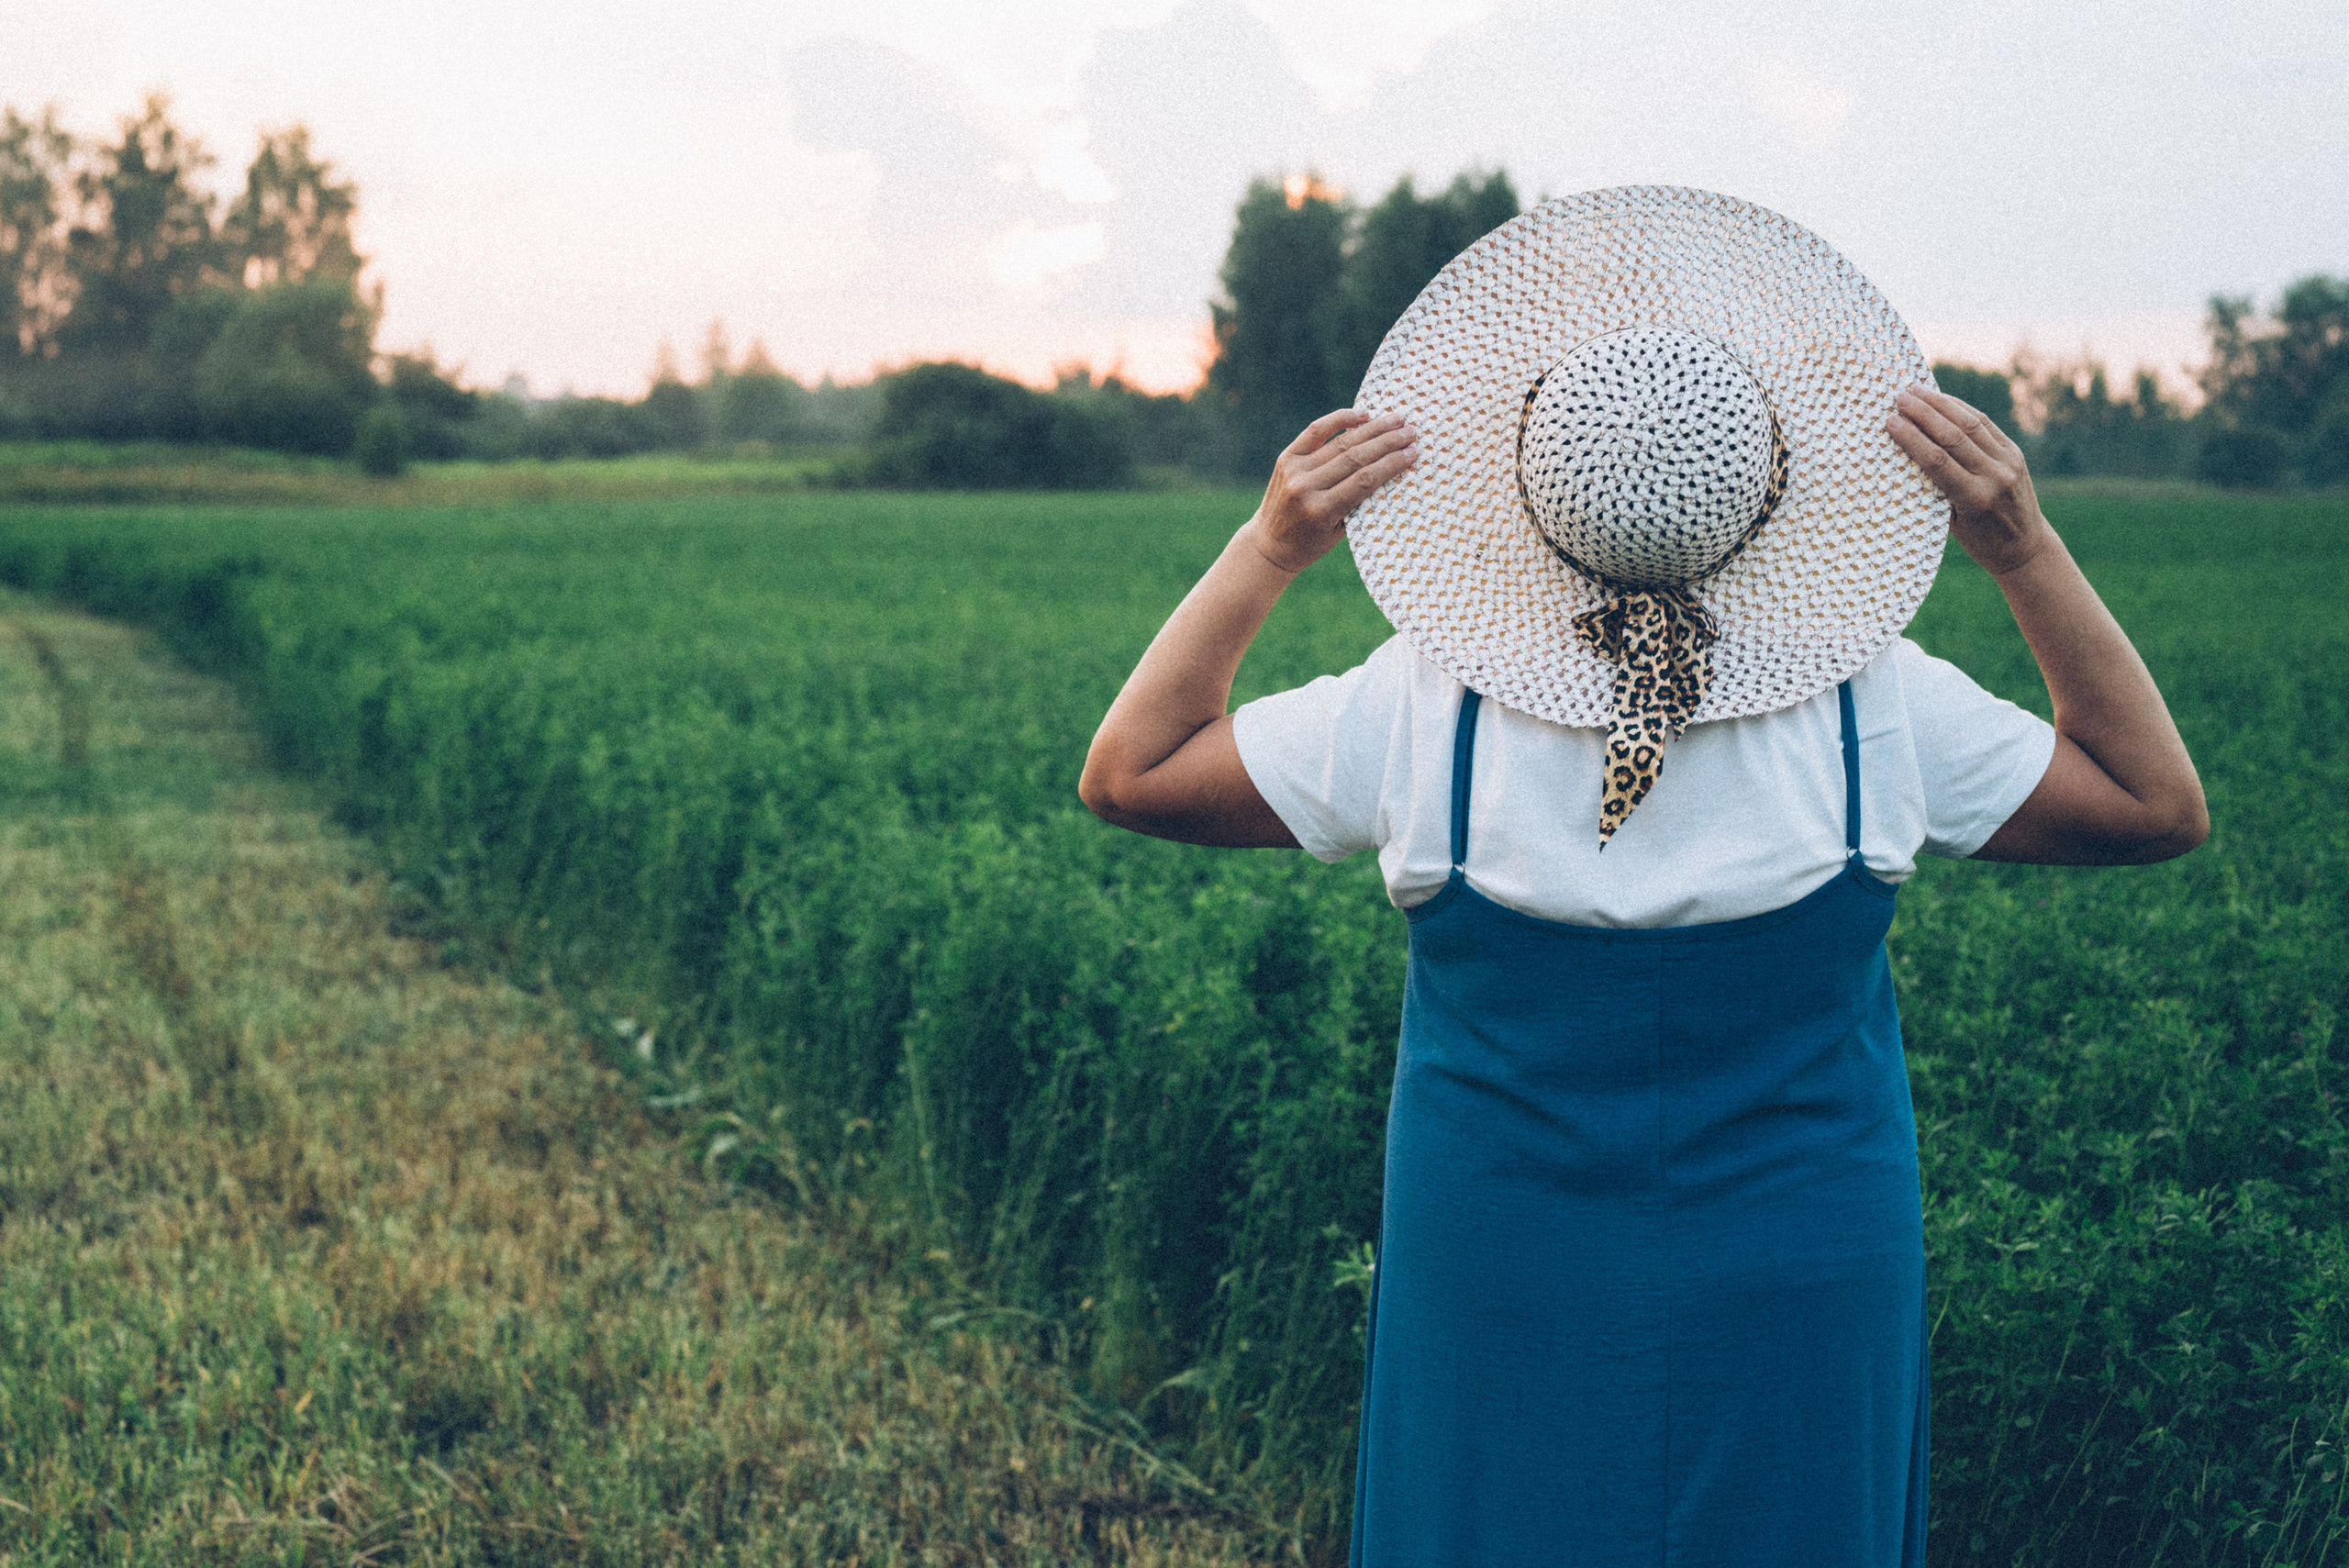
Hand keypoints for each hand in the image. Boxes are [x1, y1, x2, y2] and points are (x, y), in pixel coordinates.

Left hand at [1244, 409, 1419, 574]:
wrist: (1269, 543)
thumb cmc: (1312, 542)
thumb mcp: (1340, 530)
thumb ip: (1360, 502)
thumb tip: (1391, 467)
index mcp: (1321, 510)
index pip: (1364, 481)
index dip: (1391, 464)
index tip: (1413, 453)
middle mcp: (1306, 487)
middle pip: (1355, 458)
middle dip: (1387, 443)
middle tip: (1411, 431)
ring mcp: (1295, 470)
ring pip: (1340, 443)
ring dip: (1372, 429)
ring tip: (1396, 419)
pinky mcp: (1286, 458)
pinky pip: (1315, 431)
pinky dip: (1339, 419)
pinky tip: (1362, 414)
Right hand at [1886, 386, 2052, 577]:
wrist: (2025, 547)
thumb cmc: (1980, 541)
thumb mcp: (1951, 522)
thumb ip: (1936, 489)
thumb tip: (1909, 455)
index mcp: (1974, 499)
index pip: (1937, 461)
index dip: (1912, 438)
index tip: (1891, 421)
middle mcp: (1994, 476)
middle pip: (1953, 436)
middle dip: (1924, 414)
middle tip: (1900, 398)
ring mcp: (2008, 462)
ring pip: (1970, 424)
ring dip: (1941, 404)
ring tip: (1917, 390)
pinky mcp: (2015, 453)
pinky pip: (1985, 425)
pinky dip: (1962, 409)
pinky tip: (1944, 400)